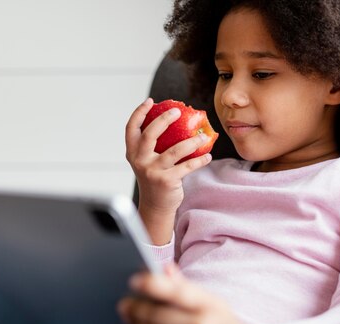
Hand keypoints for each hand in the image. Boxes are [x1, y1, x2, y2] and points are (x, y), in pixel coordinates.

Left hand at [118, 264, 290, 323]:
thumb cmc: (221, 321)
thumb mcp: (210, 299)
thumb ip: (184, 285)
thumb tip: (163, 269)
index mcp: (207, 304)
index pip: (176, 292)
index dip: (152, 285)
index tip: (134, 280)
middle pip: (157, 315)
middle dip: (135, 307)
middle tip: (124, 302)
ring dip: (137, 322)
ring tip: (130, 313)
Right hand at [125, 99, 211, 243]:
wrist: (156, 206)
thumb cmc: (155, 178)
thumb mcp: (147, 161)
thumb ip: (153, 146)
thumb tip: (176, 122)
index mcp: (133, 153)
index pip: (131, 128)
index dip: (139, 112)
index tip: (151, 101)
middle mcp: (140, 161)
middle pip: (150, 134)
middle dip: (163, 120)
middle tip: (177, 111)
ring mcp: (153, 171)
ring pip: (174, 151)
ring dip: (192, 141)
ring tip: (203, 136)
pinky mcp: (167, 181)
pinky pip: (187, 166)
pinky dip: (199, 160)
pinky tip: (207, 155)